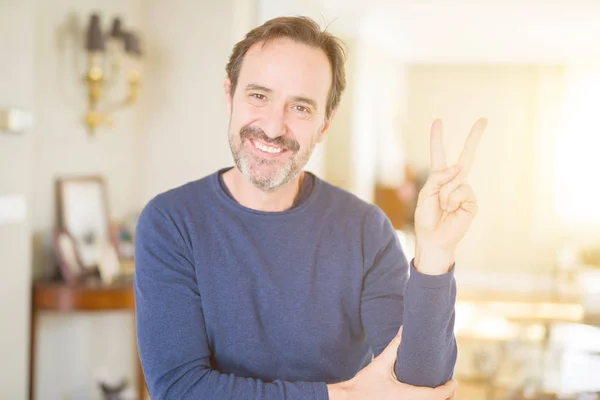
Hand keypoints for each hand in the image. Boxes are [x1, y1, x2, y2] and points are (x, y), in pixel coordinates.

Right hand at [327, 328, 457, 399]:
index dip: (449, 388)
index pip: (438, 395)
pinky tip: (423, 395)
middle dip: (447, 396)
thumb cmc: (364, 384)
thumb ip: (394, 346)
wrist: (349, 399)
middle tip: (450, 385)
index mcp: (410, 396)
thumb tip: (403, 328)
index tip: (453, 380)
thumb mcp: (381, 363)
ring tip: (440, 390)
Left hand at [414, 118, 486, 274]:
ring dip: (445, 194)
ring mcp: (465, 191)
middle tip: (484, 119)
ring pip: (456, 180)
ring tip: (443, 207)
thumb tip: (458, 167)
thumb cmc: (427, 218)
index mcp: (440, 178)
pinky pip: (461, 192)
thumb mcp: (425, 193)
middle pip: (466, 156)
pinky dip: (452, 201)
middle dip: (474, 138)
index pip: (439, 154)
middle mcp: (455, 181)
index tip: (438, 121)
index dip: (437, 138)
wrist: (432, 239)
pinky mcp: (472, 202)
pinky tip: (451, 211)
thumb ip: (438, 177)